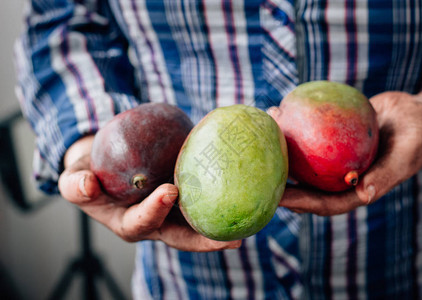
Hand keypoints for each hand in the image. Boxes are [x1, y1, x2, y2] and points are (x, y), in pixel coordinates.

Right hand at [58, 135, 241, 250]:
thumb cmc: (88, 172)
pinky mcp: (184, 198)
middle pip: (181, 236)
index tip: (170, 191)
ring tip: (249, 223)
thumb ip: (75, 185)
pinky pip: (203, 202)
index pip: (142, 223)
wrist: (103, 163)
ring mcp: (171, 212)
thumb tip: (87, 185)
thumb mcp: (74, 178)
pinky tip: (245, 190)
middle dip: (205, 239)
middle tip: (231, 237)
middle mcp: (155, 222)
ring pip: (198, 224)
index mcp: (128, 222)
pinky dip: (222, 201)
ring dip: (222, 226)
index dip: (155, 210)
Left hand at [273, 91, 421, 215]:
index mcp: (356, 190)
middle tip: (257, 174)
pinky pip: (311, 136)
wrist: (417, 113)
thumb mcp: (407, 155)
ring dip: (283, 152)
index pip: (324, 203)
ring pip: (305, 160)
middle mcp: (341, 177)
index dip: (301, 203)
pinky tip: (281, 115)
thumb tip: (364, 194)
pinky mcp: (333, 139)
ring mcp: (335, 159)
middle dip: (283, 182)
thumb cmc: (418, 136)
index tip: (277, 199)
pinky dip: (296, 129)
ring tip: (263, 137)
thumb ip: (386, 175)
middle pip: (307, 185)